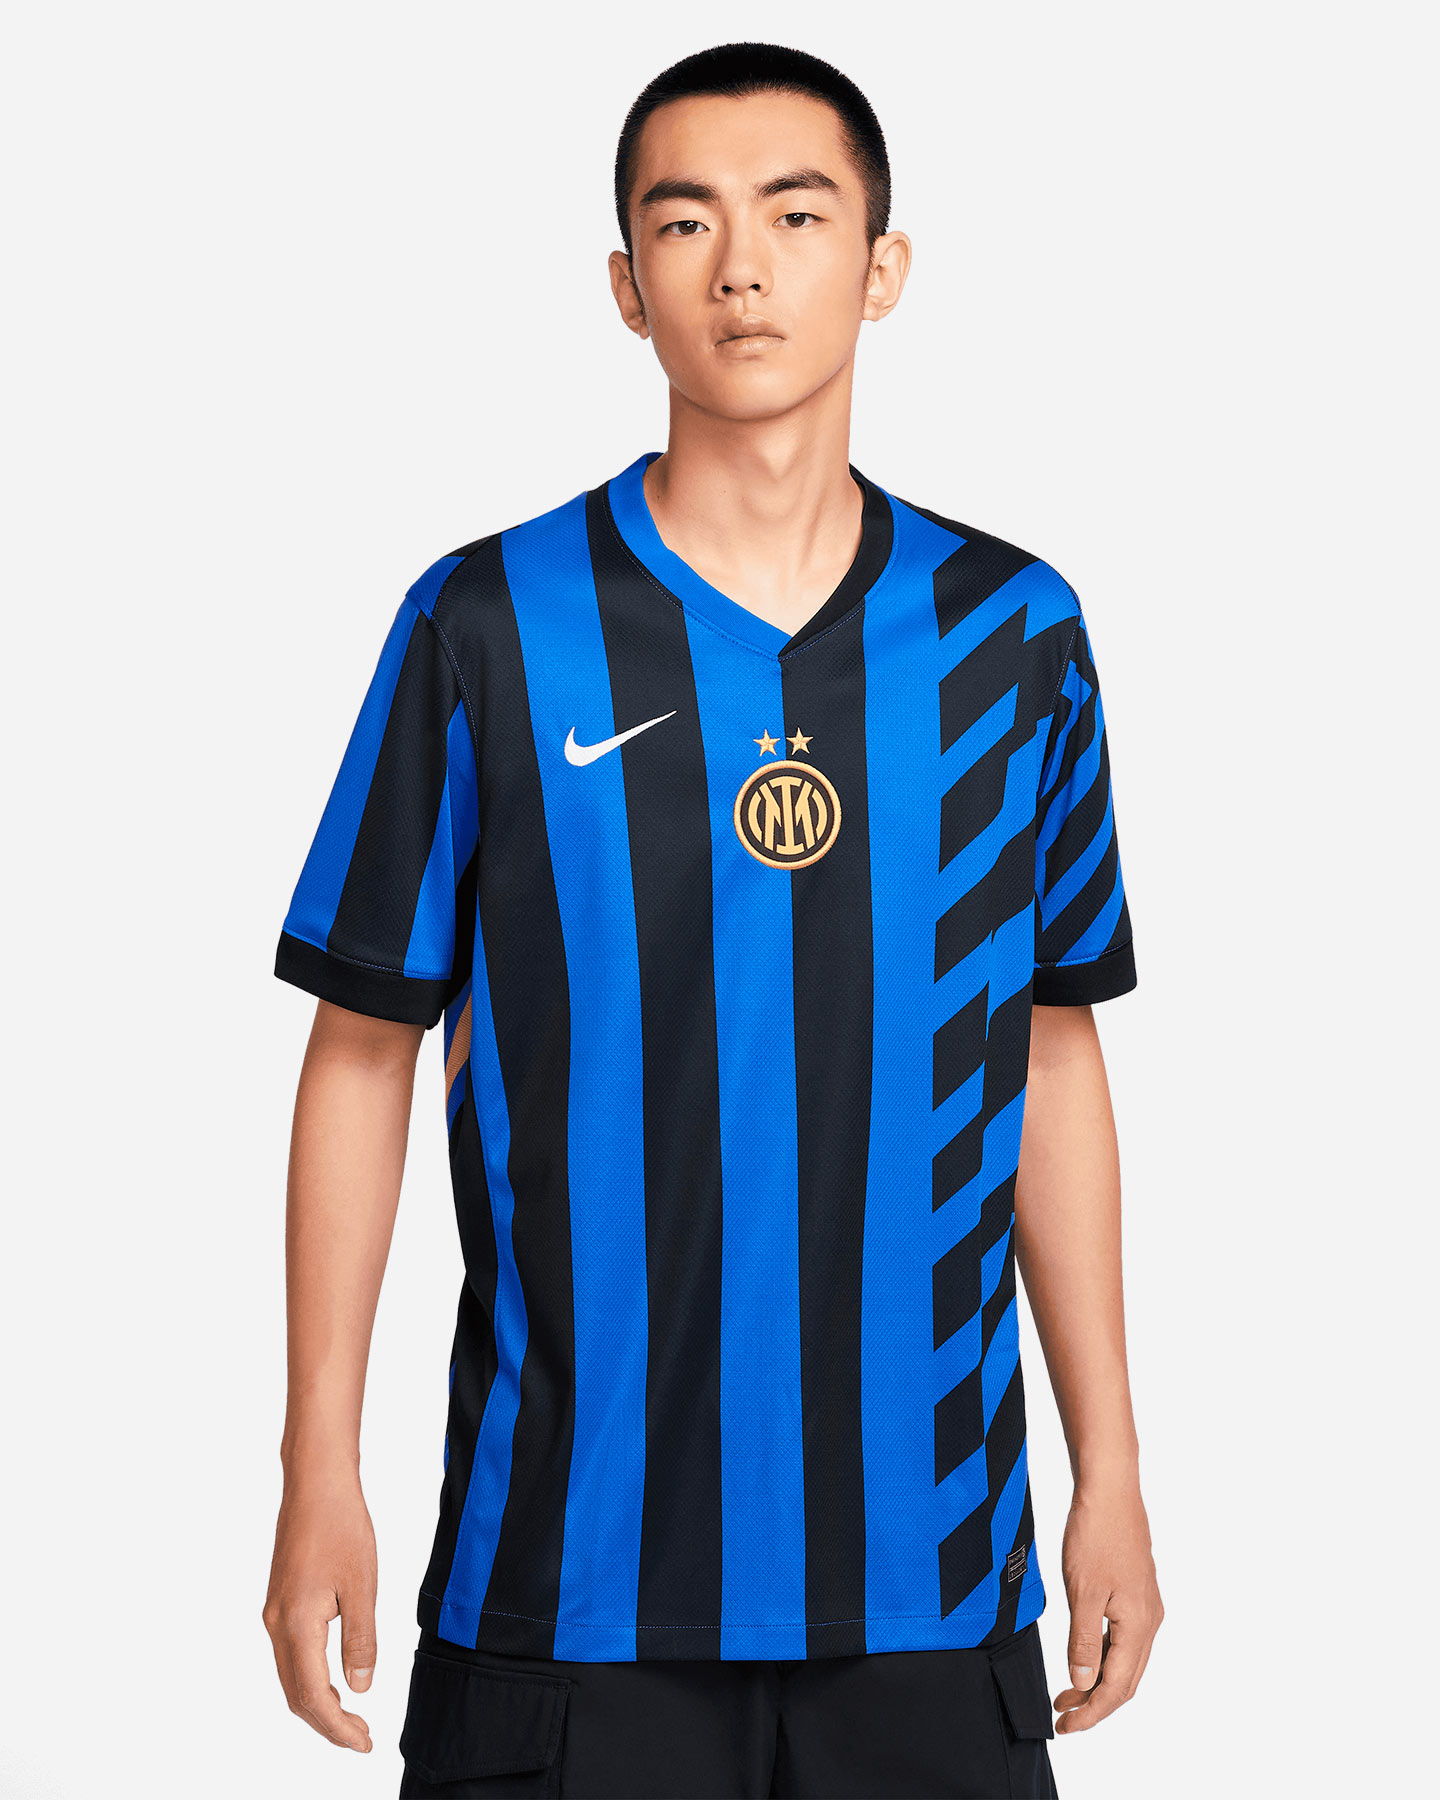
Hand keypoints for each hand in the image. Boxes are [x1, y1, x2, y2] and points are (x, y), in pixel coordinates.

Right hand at [262, 1469, 377, 1752]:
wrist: (315, 1483)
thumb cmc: (341, 1526)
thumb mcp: (361, 1586)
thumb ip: (360, 1641)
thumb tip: (360, 1688)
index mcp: (296, 1624)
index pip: (313, 1696)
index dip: (337, 1728)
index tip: (365, 1743)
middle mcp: (276, 1623)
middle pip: (295, 1694)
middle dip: (327, 1724)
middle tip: (362, 1738)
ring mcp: (274, 1612)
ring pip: (290, 1676)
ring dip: (318, 1703)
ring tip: (352, 1717)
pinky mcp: (280, 1600)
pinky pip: (290, 1655)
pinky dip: (310, 1678)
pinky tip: (334, 1679)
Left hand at [1052, 1482, 1162, 1732]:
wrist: (1110, 1488)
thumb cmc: (1096, 1534)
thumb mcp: (1083, 1591)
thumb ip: (1084, 1641)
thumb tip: (1082, 1682)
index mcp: (1139, 1625)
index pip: (1117, 1687)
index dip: (1091, 1712)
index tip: (1065, 1727)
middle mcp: (1150, 1621)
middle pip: (1126, 1680)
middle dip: (1095, 1703)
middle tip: (1062, 1716)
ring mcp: (1146, 1606)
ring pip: (1126, 1660)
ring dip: (1098, 1680)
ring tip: (1067, 1692)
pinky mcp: (1137, 1591)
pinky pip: (1125, 1638)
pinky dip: (1105, 1656)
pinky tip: (1085, 1655)